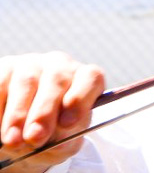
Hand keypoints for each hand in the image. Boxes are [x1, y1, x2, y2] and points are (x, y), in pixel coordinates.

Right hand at [0, 53, 103, 172]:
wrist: (24, 129)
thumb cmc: (52, 132)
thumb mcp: (64, 139)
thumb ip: (66, 139)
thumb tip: (59, 142)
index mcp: (84, 78)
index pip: (91, 78)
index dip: (80, 98)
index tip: (68, 123)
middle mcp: (60, 65)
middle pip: (57, 80)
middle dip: (44, 112)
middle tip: (35, 137)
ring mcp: (31, 64)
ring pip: (26, 82)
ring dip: (18, 114)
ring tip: (13, 140)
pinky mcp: (6, 68)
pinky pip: (1, 85)